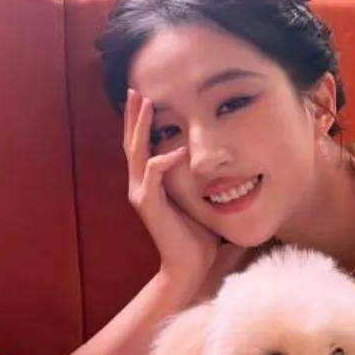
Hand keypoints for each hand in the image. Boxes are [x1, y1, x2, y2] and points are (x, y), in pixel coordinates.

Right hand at [125, 88, 247, 288]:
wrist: (191, 266)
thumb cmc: (199, 232)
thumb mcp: (200, 195)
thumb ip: (201, 175)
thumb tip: (222, 155)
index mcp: (151, 181)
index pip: (143, 143)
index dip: (142, 120)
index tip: (147, 95)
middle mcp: (141, 184)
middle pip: (132, 142)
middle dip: (135, 115)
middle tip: (135, 89)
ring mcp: (143, 194)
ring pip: (137, 153)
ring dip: (141, 127)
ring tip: (147, 104)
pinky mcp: (150, 206)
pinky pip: (153, 177)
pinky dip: (163, 161)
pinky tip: (177, 150)